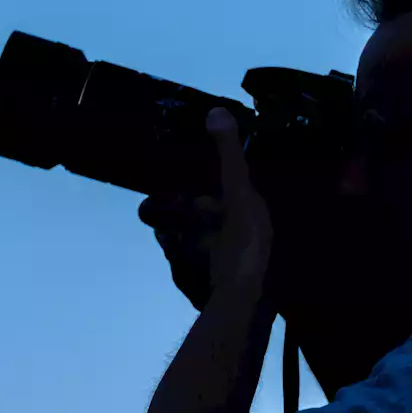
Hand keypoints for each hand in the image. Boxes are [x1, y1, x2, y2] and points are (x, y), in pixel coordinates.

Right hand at [139, 108, 273, 310]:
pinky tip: (170, 255)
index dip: (205, 193)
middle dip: (185, 216)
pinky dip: (181, 259)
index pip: (228, 198)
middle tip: (158, 213)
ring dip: (180, 237)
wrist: (240, 302)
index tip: (180, 189)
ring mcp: (230, 266)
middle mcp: (245, 241)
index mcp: (253, 218)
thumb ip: (228, 154)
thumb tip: (217, 110)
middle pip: (209, 222)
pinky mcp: (217, 287)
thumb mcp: (237, 192)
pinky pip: (196, 267)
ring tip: (162, 234)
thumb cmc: (243, 245)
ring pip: (199, 245)